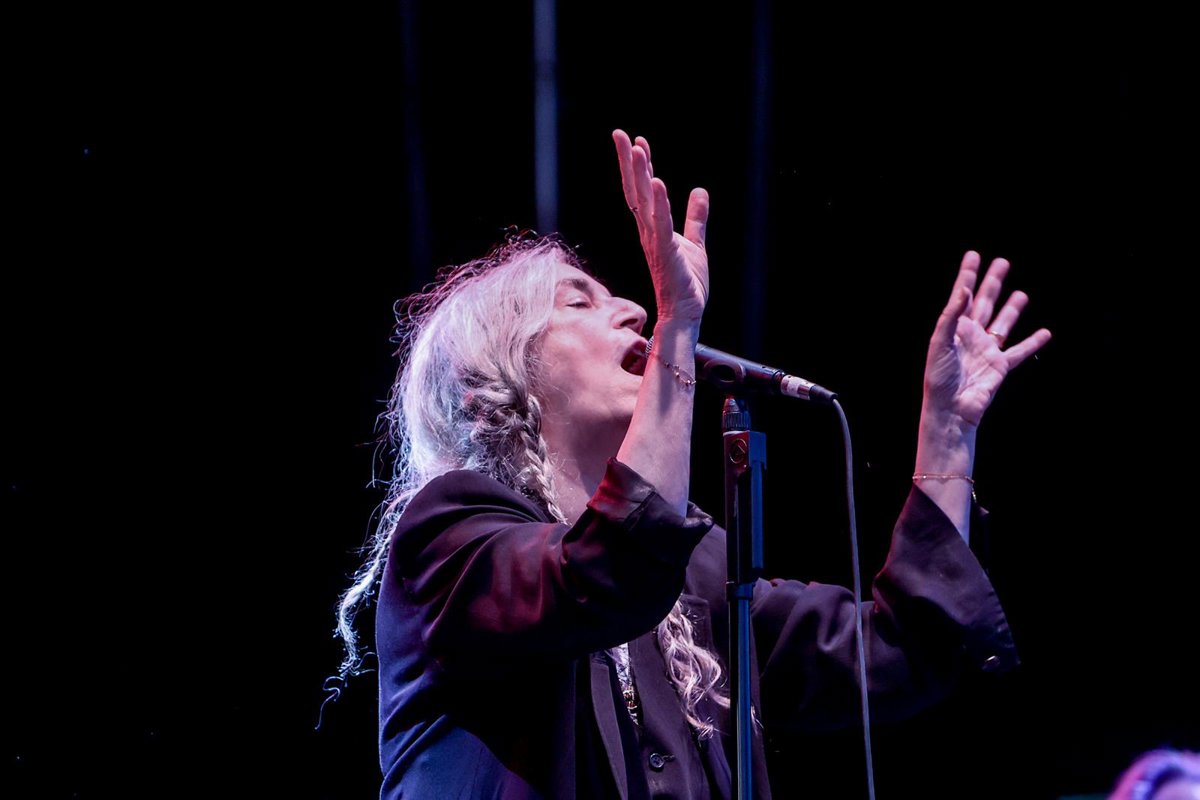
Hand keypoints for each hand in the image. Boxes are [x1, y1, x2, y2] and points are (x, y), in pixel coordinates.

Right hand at [612, 129, 708, 322]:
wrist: (686, 313)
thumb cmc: (686, 283)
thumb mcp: (695, 243)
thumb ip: (695, 218)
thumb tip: (699, 191)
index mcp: (653, 227)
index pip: (641, 190)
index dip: (639, 165)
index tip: (636, 140)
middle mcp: (648, 231)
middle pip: (635, 189)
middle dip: (628, 161)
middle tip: (620, 134)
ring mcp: (655, 241)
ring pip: (644, 202)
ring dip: (639, 175)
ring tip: (637, 149)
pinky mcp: (666, 252)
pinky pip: (661, 224)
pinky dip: (660, 203)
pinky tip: (657, 182)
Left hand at [924, 251, 1051, 427]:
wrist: (951, 410)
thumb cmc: (939, 378)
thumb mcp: (939, 343)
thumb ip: (951, 316)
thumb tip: (964, 290)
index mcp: (953, 328)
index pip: (962, 295)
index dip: (968, 275)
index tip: (974, 255)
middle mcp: (970, 336)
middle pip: (984, 302)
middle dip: (992, 282)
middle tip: (1003, 262)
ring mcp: (986, 350)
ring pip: (1003, 323)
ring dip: (1012, 308)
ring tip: (1021, 294)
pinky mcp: (1000, 366)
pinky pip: (1019, 351)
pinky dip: (1033, 342)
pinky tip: (1045, 333)